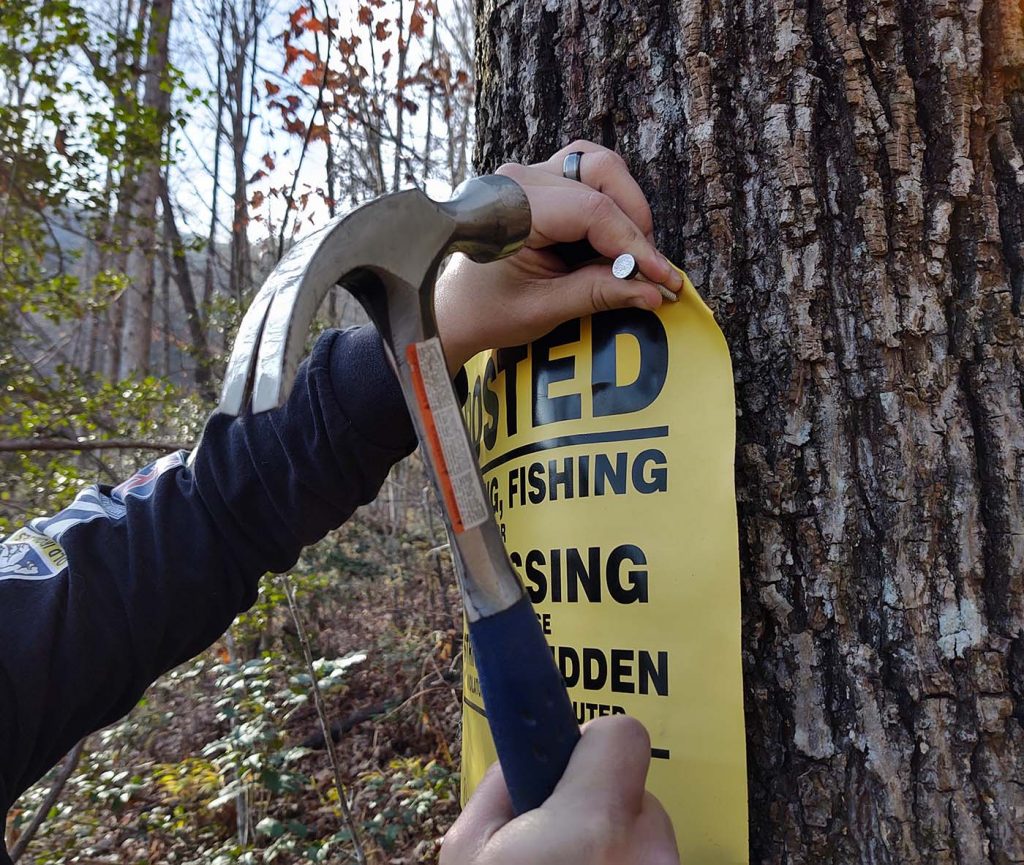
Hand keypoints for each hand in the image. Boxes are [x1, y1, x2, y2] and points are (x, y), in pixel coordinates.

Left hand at [434, 141, 680, 371]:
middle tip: (646, 266)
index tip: (662, 276)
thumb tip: (653, 292)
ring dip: (625, 204)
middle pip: (602, 172)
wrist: (450, 310)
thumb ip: (598, 295)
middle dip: (634, 219)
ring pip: (598, 165)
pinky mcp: (539, 184)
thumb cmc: (486, 311)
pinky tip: (611, 240)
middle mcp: (521, 178)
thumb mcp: (543, 310)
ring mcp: (529, 175)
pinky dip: (610, 203)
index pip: (592, 211)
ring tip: (631, 252)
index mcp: (514, 207)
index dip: (633, 244)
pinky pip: (586, 176)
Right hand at [440, 715, 679, 864]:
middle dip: (598, 808)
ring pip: (644, 834)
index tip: (565, 770)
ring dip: (614, 846)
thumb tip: (527, 759)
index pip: (623, 735)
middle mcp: (650, 853)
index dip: (590, 747)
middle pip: (632, 792)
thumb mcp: (470, 849)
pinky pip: (649, 860)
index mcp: (595, 825)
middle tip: (556, 844)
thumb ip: (504, 785)